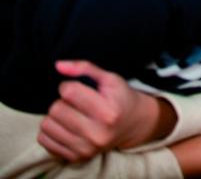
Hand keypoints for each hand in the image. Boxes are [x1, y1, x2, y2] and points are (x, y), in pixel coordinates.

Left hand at [36, 60, 173, 161]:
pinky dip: (50, 131)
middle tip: (74, 103)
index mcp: (109, 112)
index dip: (69, 85)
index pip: (69, 91)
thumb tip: (58, 65)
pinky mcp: (75, 157)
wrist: (132, 124)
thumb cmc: (120, 98)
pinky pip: (44, 140)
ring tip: (69, 115)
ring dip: (54, 116)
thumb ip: (85, 68)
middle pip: (56, 109)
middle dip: (61, 102)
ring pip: (47, 125)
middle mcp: (97, 133)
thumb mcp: (110, 78)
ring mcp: (86, 148)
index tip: (76, 88)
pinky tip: (65, 127)